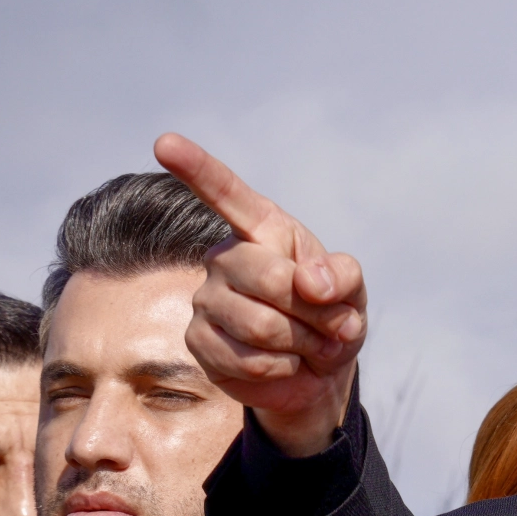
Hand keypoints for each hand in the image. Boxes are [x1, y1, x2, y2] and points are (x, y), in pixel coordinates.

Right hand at [155, 134, 365, 456]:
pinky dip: (284, 368)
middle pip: (271, 279)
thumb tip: (312, 281)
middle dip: (316, 312)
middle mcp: (224, 257)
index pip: (226, 193)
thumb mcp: (352, 291)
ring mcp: (206, 299)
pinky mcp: (199, 341)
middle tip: (334, 326)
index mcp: (261, 230)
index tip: (165, 142)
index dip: (197, 168)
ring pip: (262, 325)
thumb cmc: (332, 317)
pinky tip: (286, 363)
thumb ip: (342, 275)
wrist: (317, 373)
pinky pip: (249, 360)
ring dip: (304, 344)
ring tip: (312, 346)